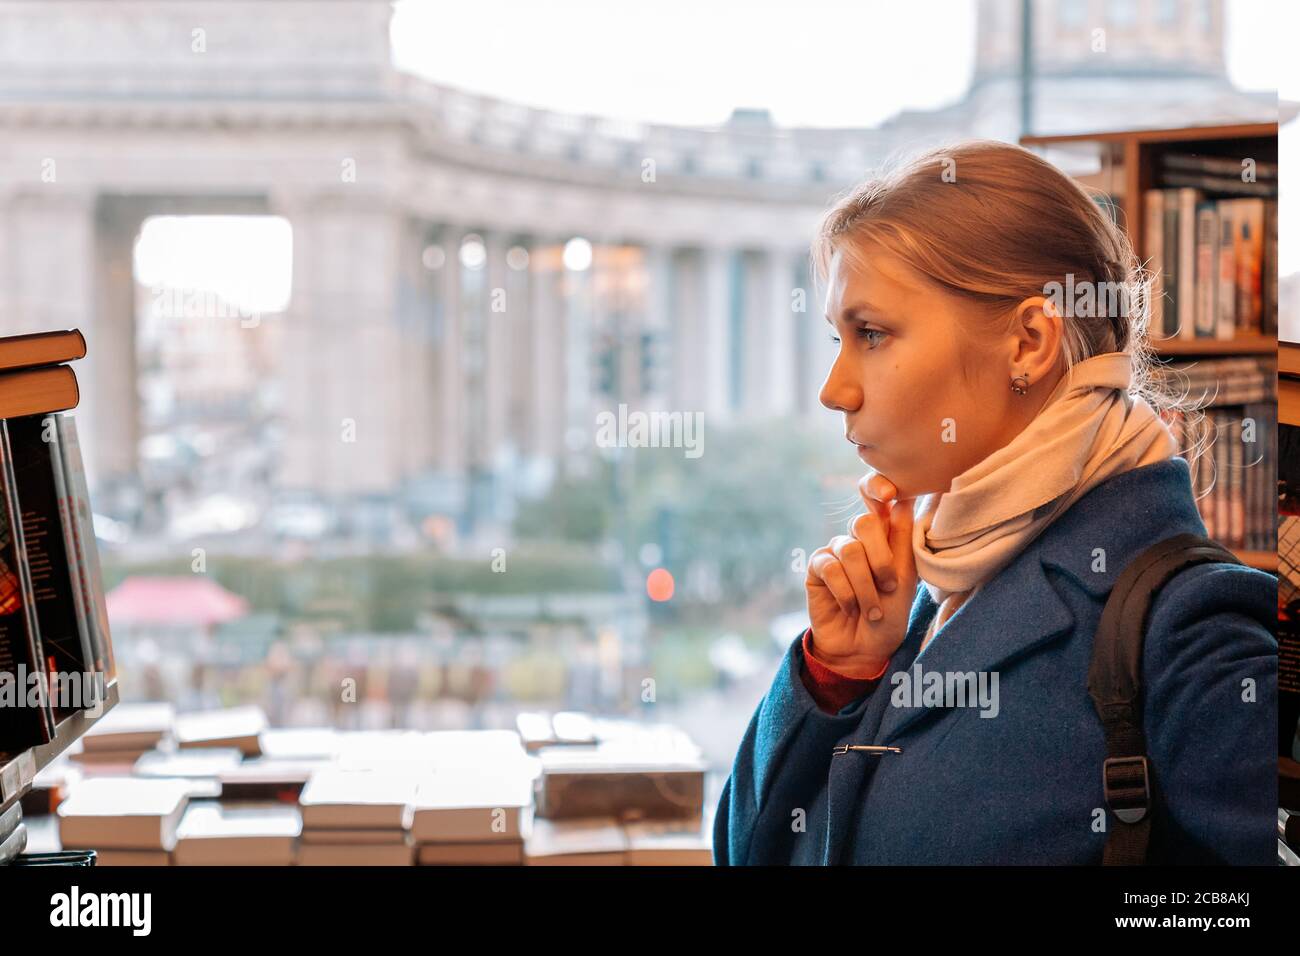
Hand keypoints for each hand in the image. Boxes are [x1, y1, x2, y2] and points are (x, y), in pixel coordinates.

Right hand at [804, 472, 917, 676]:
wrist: (864, 648)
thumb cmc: (890, 615)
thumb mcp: (905, 579)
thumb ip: (901, 540)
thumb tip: (903, 498)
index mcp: (884, 536)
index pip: (876, 497)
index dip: (876, 486)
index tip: (888, 493)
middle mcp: (858, 539)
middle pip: (864, 522)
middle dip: (881, 558)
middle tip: (889, 586)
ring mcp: (836, 552)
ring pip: (850, 551)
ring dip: (866, 586)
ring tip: (872, 611)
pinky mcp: (817, 568)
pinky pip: (831, 569)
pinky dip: (846, 592)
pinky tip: (850, 607)